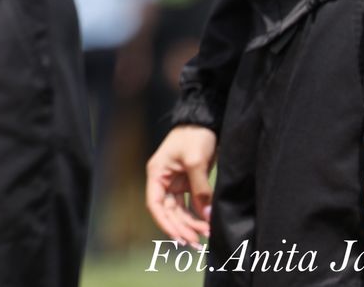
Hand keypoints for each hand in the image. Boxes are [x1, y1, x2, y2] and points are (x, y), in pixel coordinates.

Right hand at [145, 123, 215, 247]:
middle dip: (182, 227)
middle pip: (169, 211)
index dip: (165, 223)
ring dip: (191, 223)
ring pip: (180, 210)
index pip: (155, 205)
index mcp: (157, 174)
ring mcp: (176, 183)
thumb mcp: (195, 161)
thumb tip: (207, 217)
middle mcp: (164, 181)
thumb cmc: (194, 137)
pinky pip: (191, 204)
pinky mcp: (189, 183)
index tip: (180, 237)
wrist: (206, 121)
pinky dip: (199, 215)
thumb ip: (201, 190)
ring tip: (207, 234)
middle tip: (197, 242)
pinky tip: (208, 224)